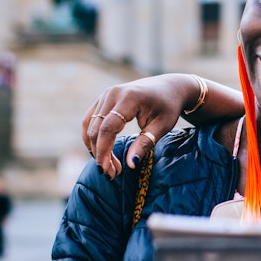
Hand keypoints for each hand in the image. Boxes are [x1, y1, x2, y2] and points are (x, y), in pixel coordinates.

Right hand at [82, 74, 197, 178]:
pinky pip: (91, 119)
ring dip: (95, 147)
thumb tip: (130, 164)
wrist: (170, 87)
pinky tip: (102, 152)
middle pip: (96, 128)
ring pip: (90, 124)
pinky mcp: (104, 98)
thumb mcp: (162, 126)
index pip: (108, 128)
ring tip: (109, 165)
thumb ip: (145, 143)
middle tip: (112, 174)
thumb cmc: (169, 107)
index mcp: (129, 98)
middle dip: (100, 153)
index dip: (104, 150)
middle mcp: (113, 93)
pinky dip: (93, 136)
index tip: (107, 170)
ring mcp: (106, 94)